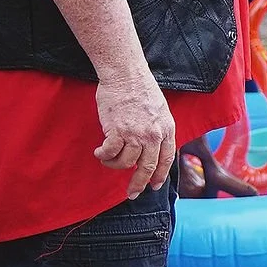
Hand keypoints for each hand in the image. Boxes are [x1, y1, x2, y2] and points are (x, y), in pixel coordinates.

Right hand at [93, 63, 175, 194]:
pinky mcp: (118, 131)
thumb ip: (158, 129)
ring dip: (114, 165)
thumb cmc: (140, 88)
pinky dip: (103, 156)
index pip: (167, 158)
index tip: (154, 185)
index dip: (160, 175)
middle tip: (132, 193)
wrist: (125, 73)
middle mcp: (153, 134)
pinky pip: (110, 153)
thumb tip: (152, 148)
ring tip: (107, 159)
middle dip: (138, 183)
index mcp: (166, 128)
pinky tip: (99, 152)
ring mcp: (136, 134)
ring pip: (126, 162)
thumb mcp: (159, 109)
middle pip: (148, 167)